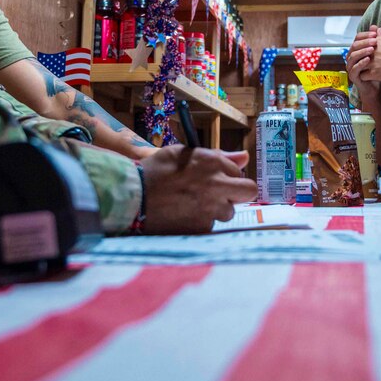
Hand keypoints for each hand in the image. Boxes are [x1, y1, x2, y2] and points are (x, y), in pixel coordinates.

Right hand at [140, 146, 255, 233]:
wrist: (132, 197)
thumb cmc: (155, 171)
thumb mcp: (184, 154)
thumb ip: (218, 156)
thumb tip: (245, 157)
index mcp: (212, 163)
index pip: (240, 172)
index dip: (229, 176)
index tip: (217, 180)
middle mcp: (217, 185)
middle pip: (248, 191)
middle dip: (238, 193)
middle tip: (221, 195)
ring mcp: (211, 208)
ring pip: (228, 212)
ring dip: (217, 210)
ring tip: (193, 206)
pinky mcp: (202, 227)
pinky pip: (210, 225)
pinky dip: (200, 222)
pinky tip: (184, 216)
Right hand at [347, 29, 380, 113]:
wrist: (377, 86)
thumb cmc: (378, 69)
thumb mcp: (379, 53)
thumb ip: (377, 40)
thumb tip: (377, 27)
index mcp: (357, 50)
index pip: (357, 38)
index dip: (365, 35)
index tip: (376, 34)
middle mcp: (352, 58)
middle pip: (354, 46)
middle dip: (364, 42)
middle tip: (375, 40)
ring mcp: (351, 67)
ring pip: (352, 56)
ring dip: (362, 51)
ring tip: (372, 49)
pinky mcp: (353, 76)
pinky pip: (354, 69)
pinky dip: (361, 63)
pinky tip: (369, 60)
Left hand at [350, 26, 380, 83]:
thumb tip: (377, 29)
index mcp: (377, 41)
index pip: (360, 44)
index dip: (360, 49)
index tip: (363, 53)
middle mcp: (372, 51)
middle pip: (357, 54)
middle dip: (357, 59)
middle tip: (360, 63)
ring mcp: (372, 62)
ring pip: (357, 65)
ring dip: (360, 68)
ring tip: (363, 70)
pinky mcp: (374, 73)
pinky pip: (362, 76)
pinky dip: (364, 77)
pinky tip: (368, 77)